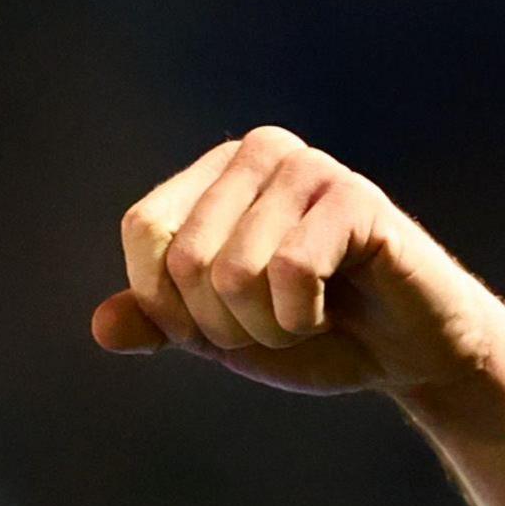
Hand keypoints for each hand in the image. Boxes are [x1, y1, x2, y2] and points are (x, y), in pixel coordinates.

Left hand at [90, 127, 482, 398]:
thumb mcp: (218, 333)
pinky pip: (292, 271)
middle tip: (273, 323)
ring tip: (305, 315)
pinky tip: (332, 309)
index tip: (217, 321)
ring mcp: (311, 168)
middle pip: (187, 258)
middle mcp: (260, 152)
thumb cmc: (310, 331)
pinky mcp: (357, 199)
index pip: (145, 230)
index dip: (168, 301)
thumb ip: (158, 323)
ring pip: (235, 272)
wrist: (403, 353)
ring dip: (267, 327)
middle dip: (223, 324)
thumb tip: (102, 326)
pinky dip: (303, 317)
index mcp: (216, 171)